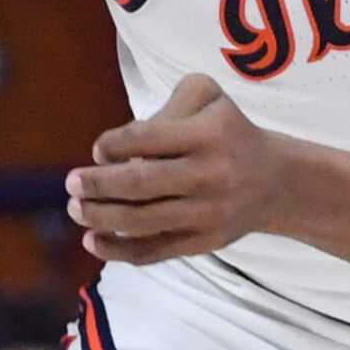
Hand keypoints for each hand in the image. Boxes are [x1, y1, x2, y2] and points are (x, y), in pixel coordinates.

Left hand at [68, 74, 284, 264]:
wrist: (277, 181)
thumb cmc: (227, 131)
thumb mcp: (208, 97)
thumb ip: (166, 105)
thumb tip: (119, 147)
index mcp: (208, 134)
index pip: (147, 139)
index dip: (113, 145)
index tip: (98, 150)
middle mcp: (210, 174)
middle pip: (141, 184)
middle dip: (98, 185)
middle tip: (71, 183)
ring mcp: (208, 213)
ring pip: (143, 221)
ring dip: (101, 218)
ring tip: (76, 209)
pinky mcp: (205, 242)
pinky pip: (155, 251)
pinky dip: (119, 250)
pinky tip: (93, 241)